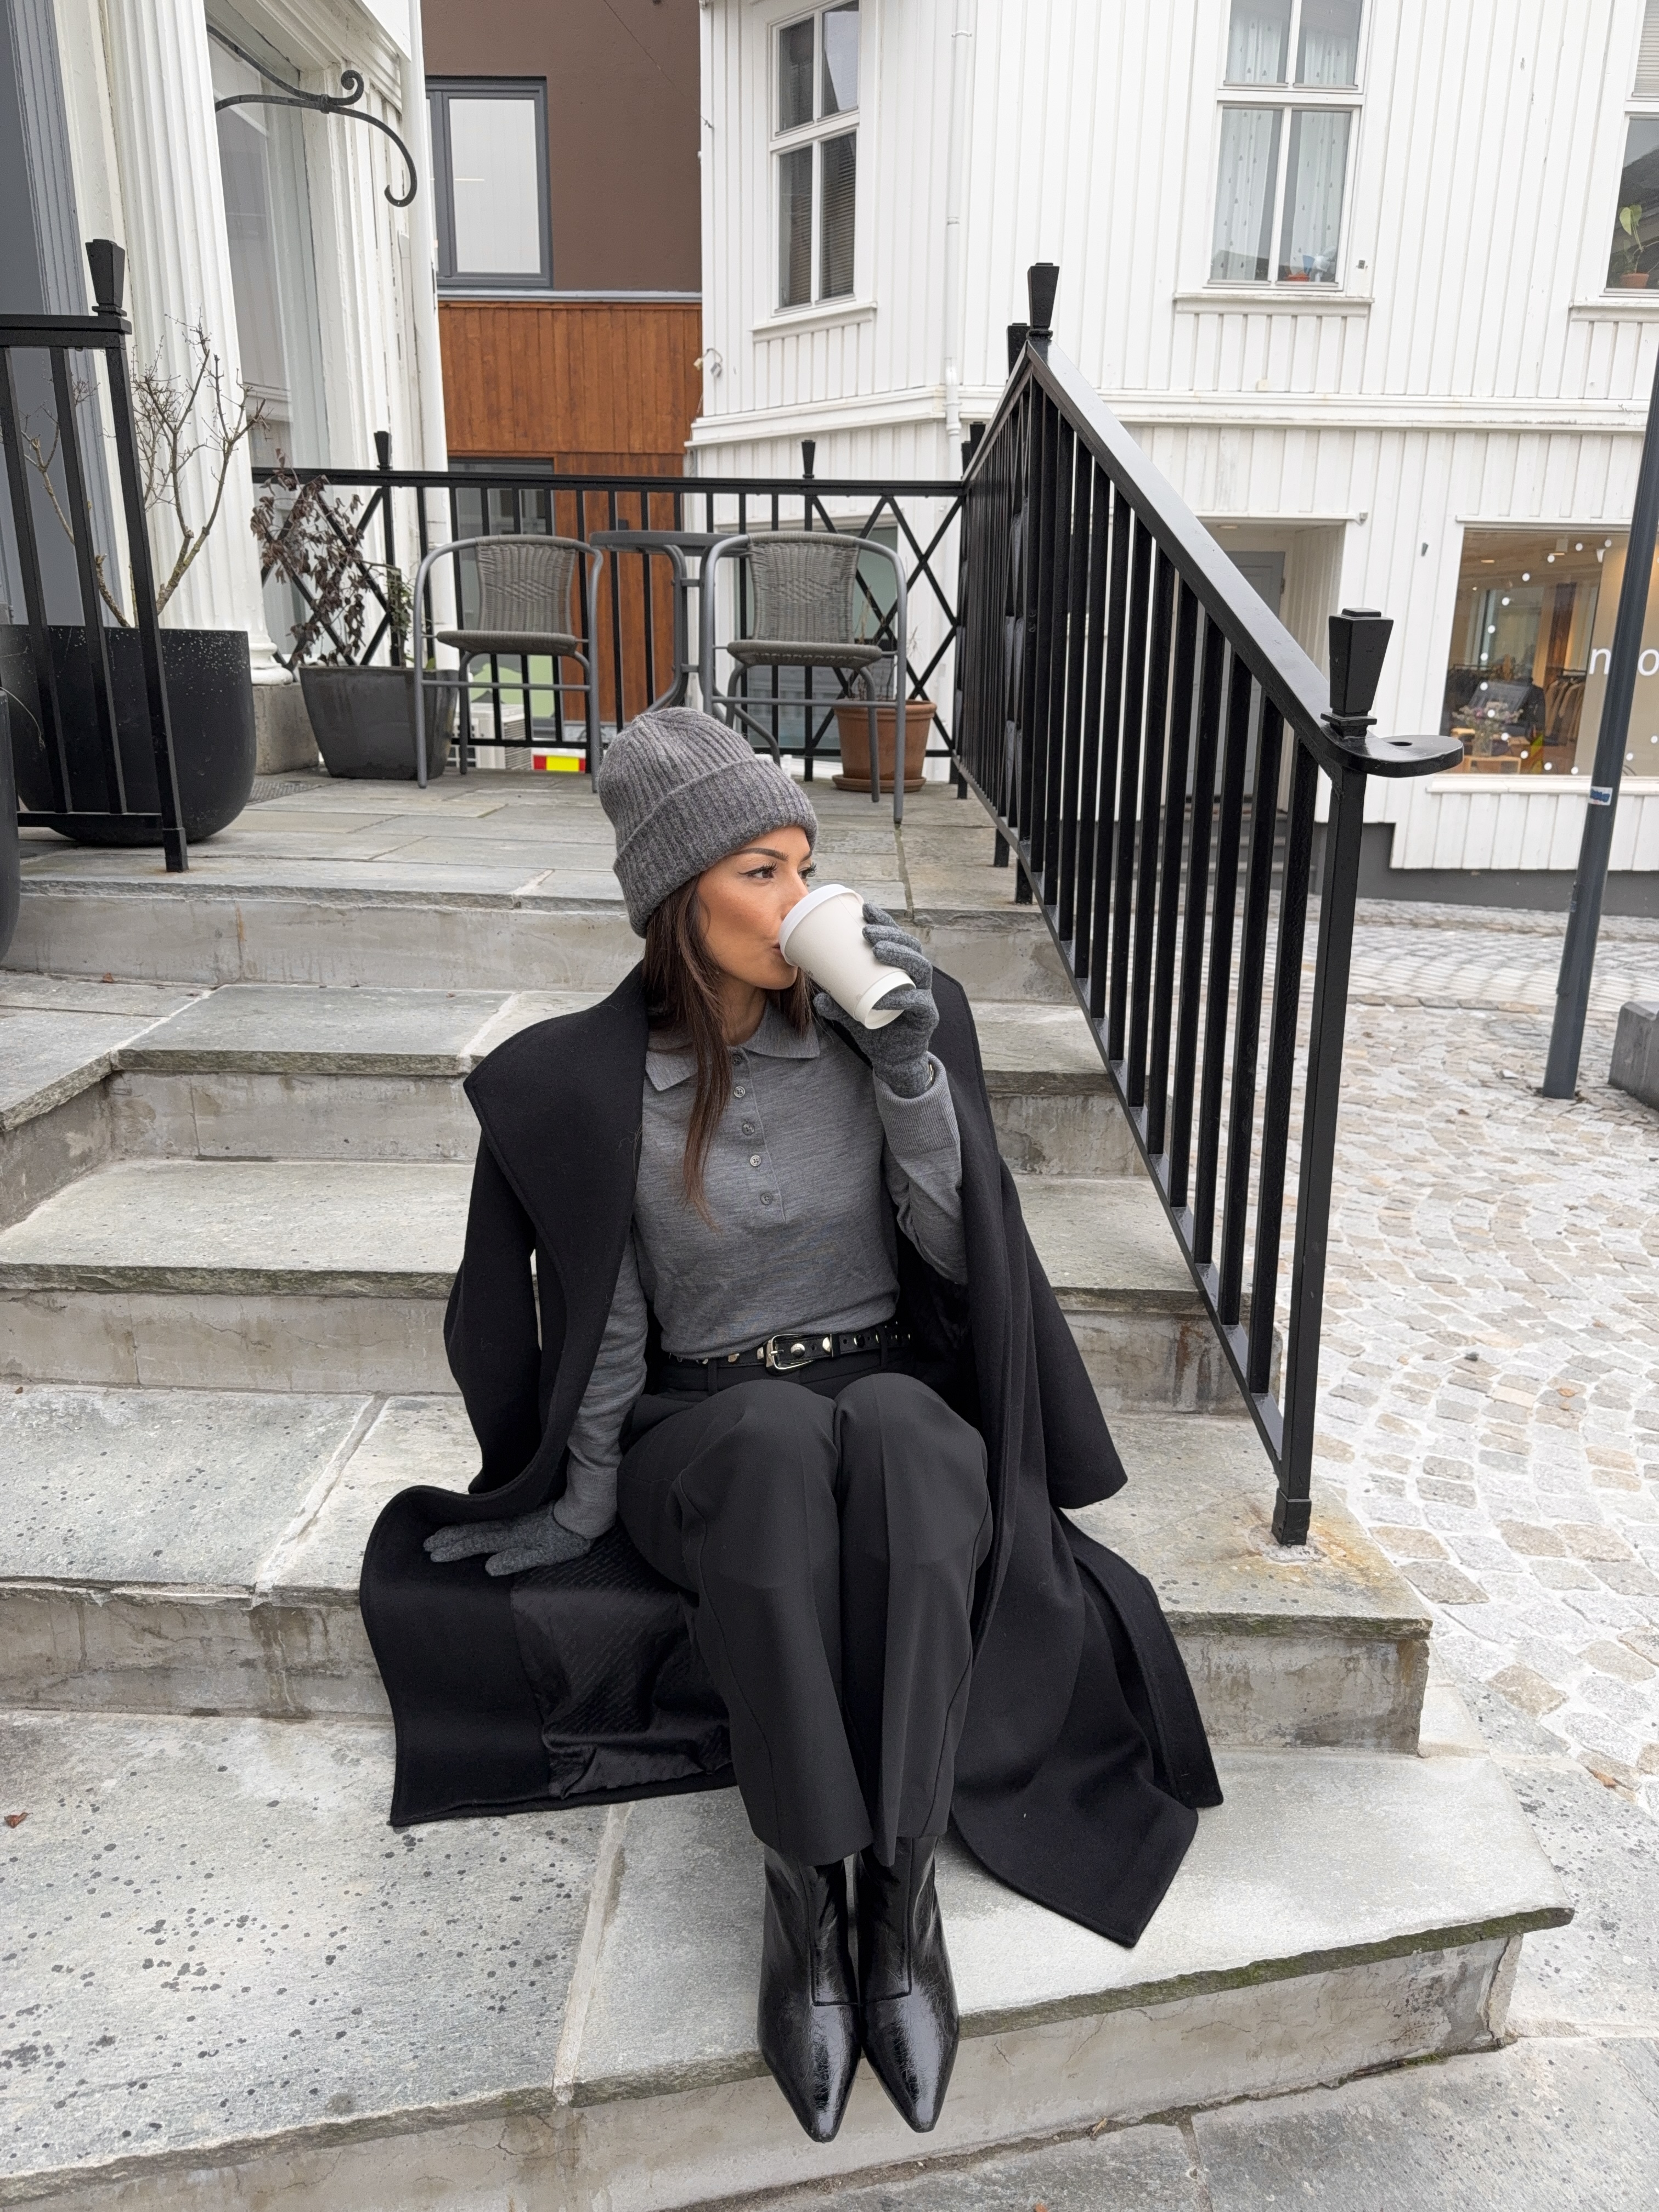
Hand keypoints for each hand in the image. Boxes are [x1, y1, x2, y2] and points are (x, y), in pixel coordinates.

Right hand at [424, 1501, 591, 1576]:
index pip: (475, 1544)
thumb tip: (488, 1568)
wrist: (586, 1510)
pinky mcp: (520, 1510)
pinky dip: (473, 1518)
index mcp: (510, 1537)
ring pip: (478, 1521)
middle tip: (426, 1544)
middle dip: (448, 1538)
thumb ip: (517, 1559)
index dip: (454, 1550)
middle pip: (471, 1531)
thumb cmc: (567, 1538)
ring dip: (456, 1527)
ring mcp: (513, 1515)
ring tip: (437, 1532)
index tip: (434, 1555)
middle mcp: (507, 1524)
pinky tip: (467, 1519)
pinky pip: (489, 1515)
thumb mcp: (545, 1555)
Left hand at [815, 903, 938, 1098]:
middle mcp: (915, 978)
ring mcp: (924, 996)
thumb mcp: (851, 1013)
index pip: (897, 938)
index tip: (865, 908)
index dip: (885, 921)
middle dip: (890, 934)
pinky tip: (887, 995)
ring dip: (900, 955)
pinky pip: (918, 1002)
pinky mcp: (926, 1017)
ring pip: (921, 968)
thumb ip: (836, 1004)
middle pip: (911, 947)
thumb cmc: (876, 1028)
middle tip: (866, 931)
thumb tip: (817, 996)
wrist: (894, 1060)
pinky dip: (903, 997)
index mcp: (901, 969)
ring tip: (877, 950)